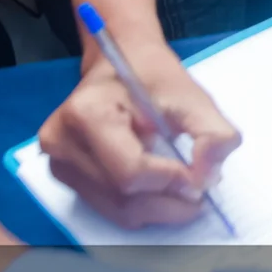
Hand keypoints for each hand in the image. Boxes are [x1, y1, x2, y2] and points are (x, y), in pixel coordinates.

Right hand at [39, 38, 241, 228]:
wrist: (120, 61)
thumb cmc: (153, 76)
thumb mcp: (192, 95)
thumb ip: (212, 133)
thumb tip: (208, 178)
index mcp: (86, 113)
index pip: (130, 171)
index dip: (172, 181)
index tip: (202, 177)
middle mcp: (61, 141)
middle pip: (123, 197)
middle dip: (169, 201)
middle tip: (200, 190)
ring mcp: (58, 161)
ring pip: (117, 210)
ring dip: (158, 208)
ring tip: (182, 188)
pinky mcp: (64, 175)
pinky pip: (109, 208)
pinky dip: (142, 207)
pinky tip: (160, 188)